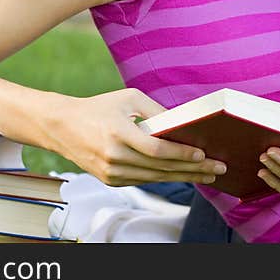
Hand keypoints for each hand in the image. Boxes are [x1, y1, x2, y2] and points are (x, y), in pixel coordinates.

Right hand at [45, 88, 226, 186]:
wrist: (62, 127)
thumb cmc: (99, 107)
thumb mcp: (128, 98)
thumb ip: (156, 112)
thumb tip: (183, 124)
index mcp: (118, 133)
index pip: (156, 150)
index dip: (181, 153)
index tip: (202, 154)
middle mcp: (114, 156)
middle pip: (161, 167)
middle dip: (193, 169)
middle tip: (217, 168)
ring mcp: (111, 172)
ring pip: (155, 178)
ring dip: (184, 177)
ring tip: (207, 175)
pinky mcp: (110, 180)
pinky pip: (144, 180)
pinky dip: (165, 177)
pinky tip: (183, 174)